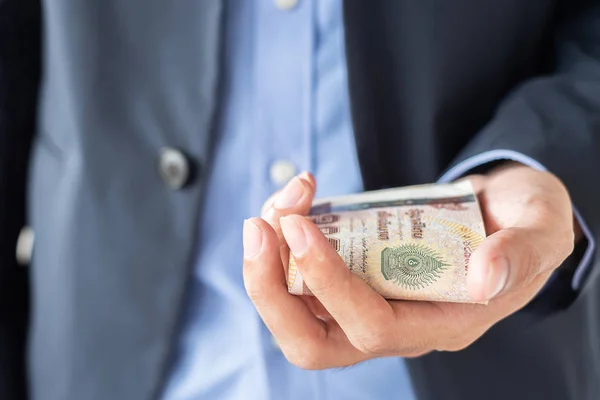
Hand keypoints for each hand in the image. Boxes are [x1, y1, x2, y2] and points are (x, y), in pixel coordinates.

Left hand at [242, 165, 576, 368]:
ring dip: (270, 258)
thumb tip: (485, 276)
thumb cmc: (525, 222)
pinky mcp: (354, 276)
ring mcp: (370, 301)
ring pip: (297, 309)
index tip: (300, 224)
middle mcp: (398, 324)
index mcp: (442, 322)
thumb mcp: (541, 229)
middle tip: (259, 226)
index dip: (327, 281)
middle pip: (313, 340)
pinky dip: (285, 238)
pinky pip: (302, 274)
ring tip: (280, 201)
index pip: (372, 326)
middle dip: (271, 288)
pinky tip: (298, 198)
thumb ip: (522, 253)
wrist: (505, 211)